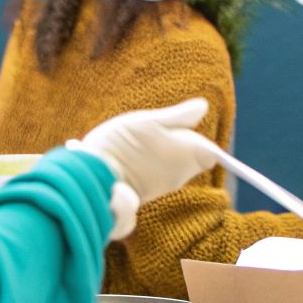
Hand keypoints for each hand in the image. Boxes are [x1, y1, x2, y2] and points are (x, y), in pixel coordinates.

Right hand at [69, 98, 216, 238]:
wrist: (91, 177)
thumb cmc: (120, 145)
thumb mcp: (148, 121)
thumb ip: (178, 116)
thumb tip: (203, 107)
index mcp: (188, 154)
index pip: (210, 152)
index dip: (196, 139)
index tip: (179, 128)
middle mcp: (181, 175)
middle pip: (191, 158)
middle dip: (179, 145)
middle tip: (152, 134)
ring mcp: (164, 187)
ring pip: (174, 167)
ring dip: (163, 155)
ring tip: (138, 146)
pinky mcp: (148, 195)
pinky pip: (158, 177)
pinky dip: (150, 168)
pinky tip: (131, 160)